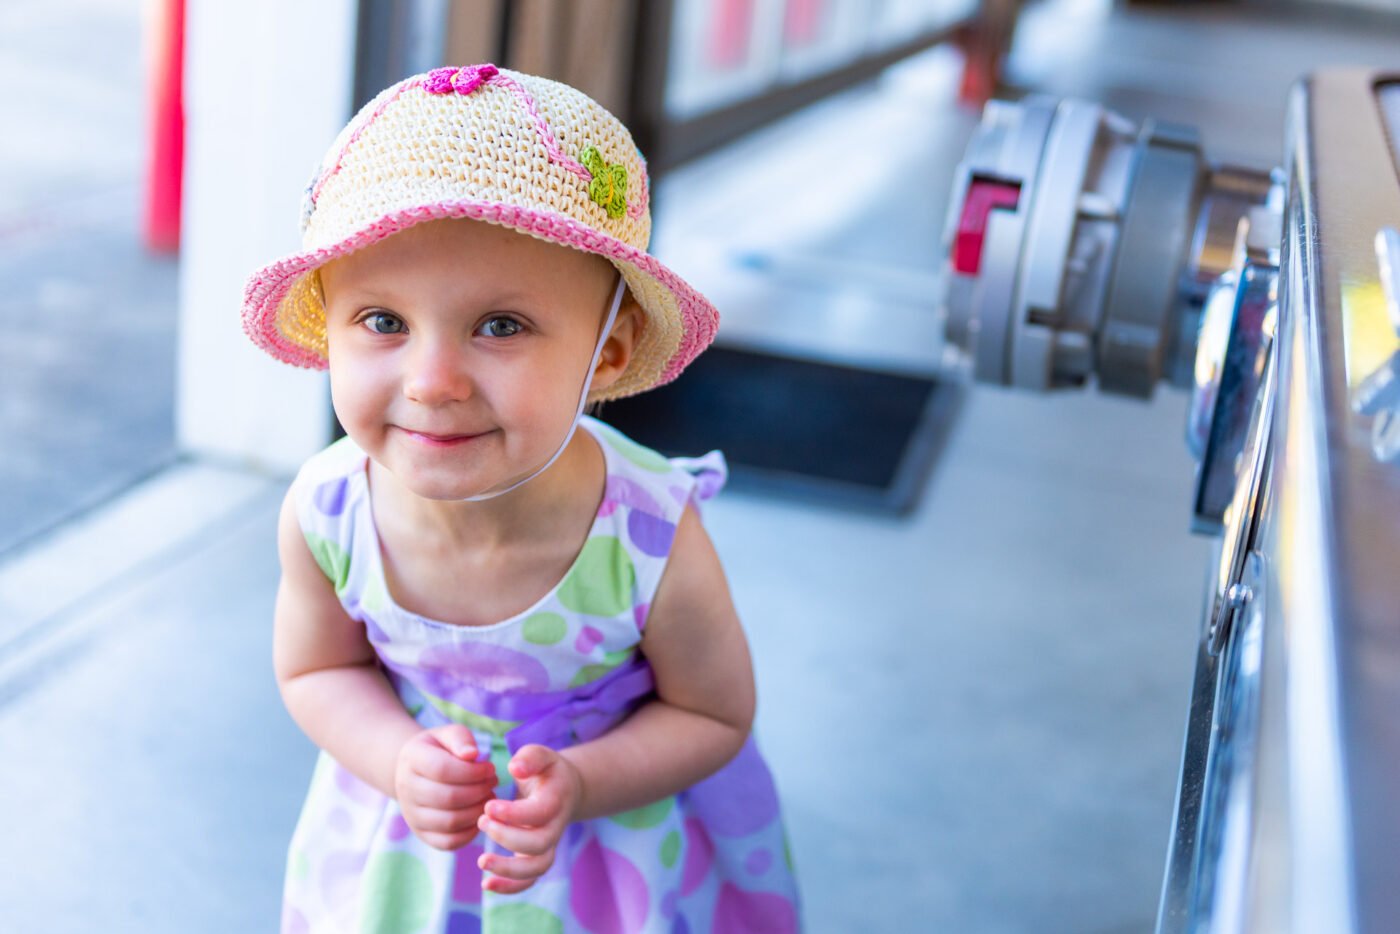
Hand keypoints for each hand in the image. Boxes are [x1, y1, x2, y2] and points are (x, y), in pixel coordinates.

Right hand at [394, 724, 498, 850]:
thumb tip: (472, 754)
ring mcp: (412, 815)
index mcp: (412, 760)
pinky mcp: (421, 834)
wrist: (415, 772)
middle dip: (479, 791)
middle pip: (448, 798)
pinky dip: (470, 832)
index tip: (490, 768)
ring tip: (489, 797)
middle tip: (493, 782)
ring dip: (477, 811)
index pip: (443, 770)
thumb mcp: (447, 734)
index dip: (473, 771)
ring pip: (450, 822)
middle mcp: (406, 789)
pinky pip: (448, 842)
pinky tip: (480, 815)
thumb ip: (460, 739)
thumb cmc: (439, 750)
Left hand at [475, 744, 582, 893]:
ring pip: (537, 867)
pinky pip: (530, 880)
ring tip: (481, 861)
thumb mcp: (541, 755)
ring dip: (509, 869)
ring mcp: (548, 844)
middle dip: (508, 837)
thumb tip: (514, 768)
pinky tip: (486, 884)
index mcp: (557, 799)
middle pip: (539, 844)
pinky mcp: (538, 857)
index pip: (539, 813)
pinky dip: (510, 887)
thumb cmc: (545, 770)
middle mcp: (556, 826)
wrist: (563, 789)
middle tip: (482, 821)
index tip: (488, 806)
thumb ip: (529, 757)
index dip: (514, 814)